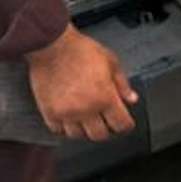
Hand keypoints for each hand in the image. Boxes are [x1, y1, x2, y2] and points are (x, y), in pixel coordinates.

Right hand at [27, 26, 136, 140]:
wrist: (53, 46)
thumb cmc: (81, 50)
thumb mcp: (111, 62)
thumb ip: (123, 84)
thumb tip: (131, 99)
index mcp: (105, 97)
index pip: (121, 125)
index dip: (126, 125)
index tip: (125, 123)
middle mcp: (86, 109)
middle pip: (100, 135)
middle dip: (106, 129)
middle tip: (106, 121)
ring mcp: (66, 113)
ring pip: (78, 136)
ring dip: (84, 129)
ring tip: (87, 118)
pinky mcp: (49, 112)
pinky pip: (58, 130)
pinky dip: (65, 127)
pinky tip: (69, 117)